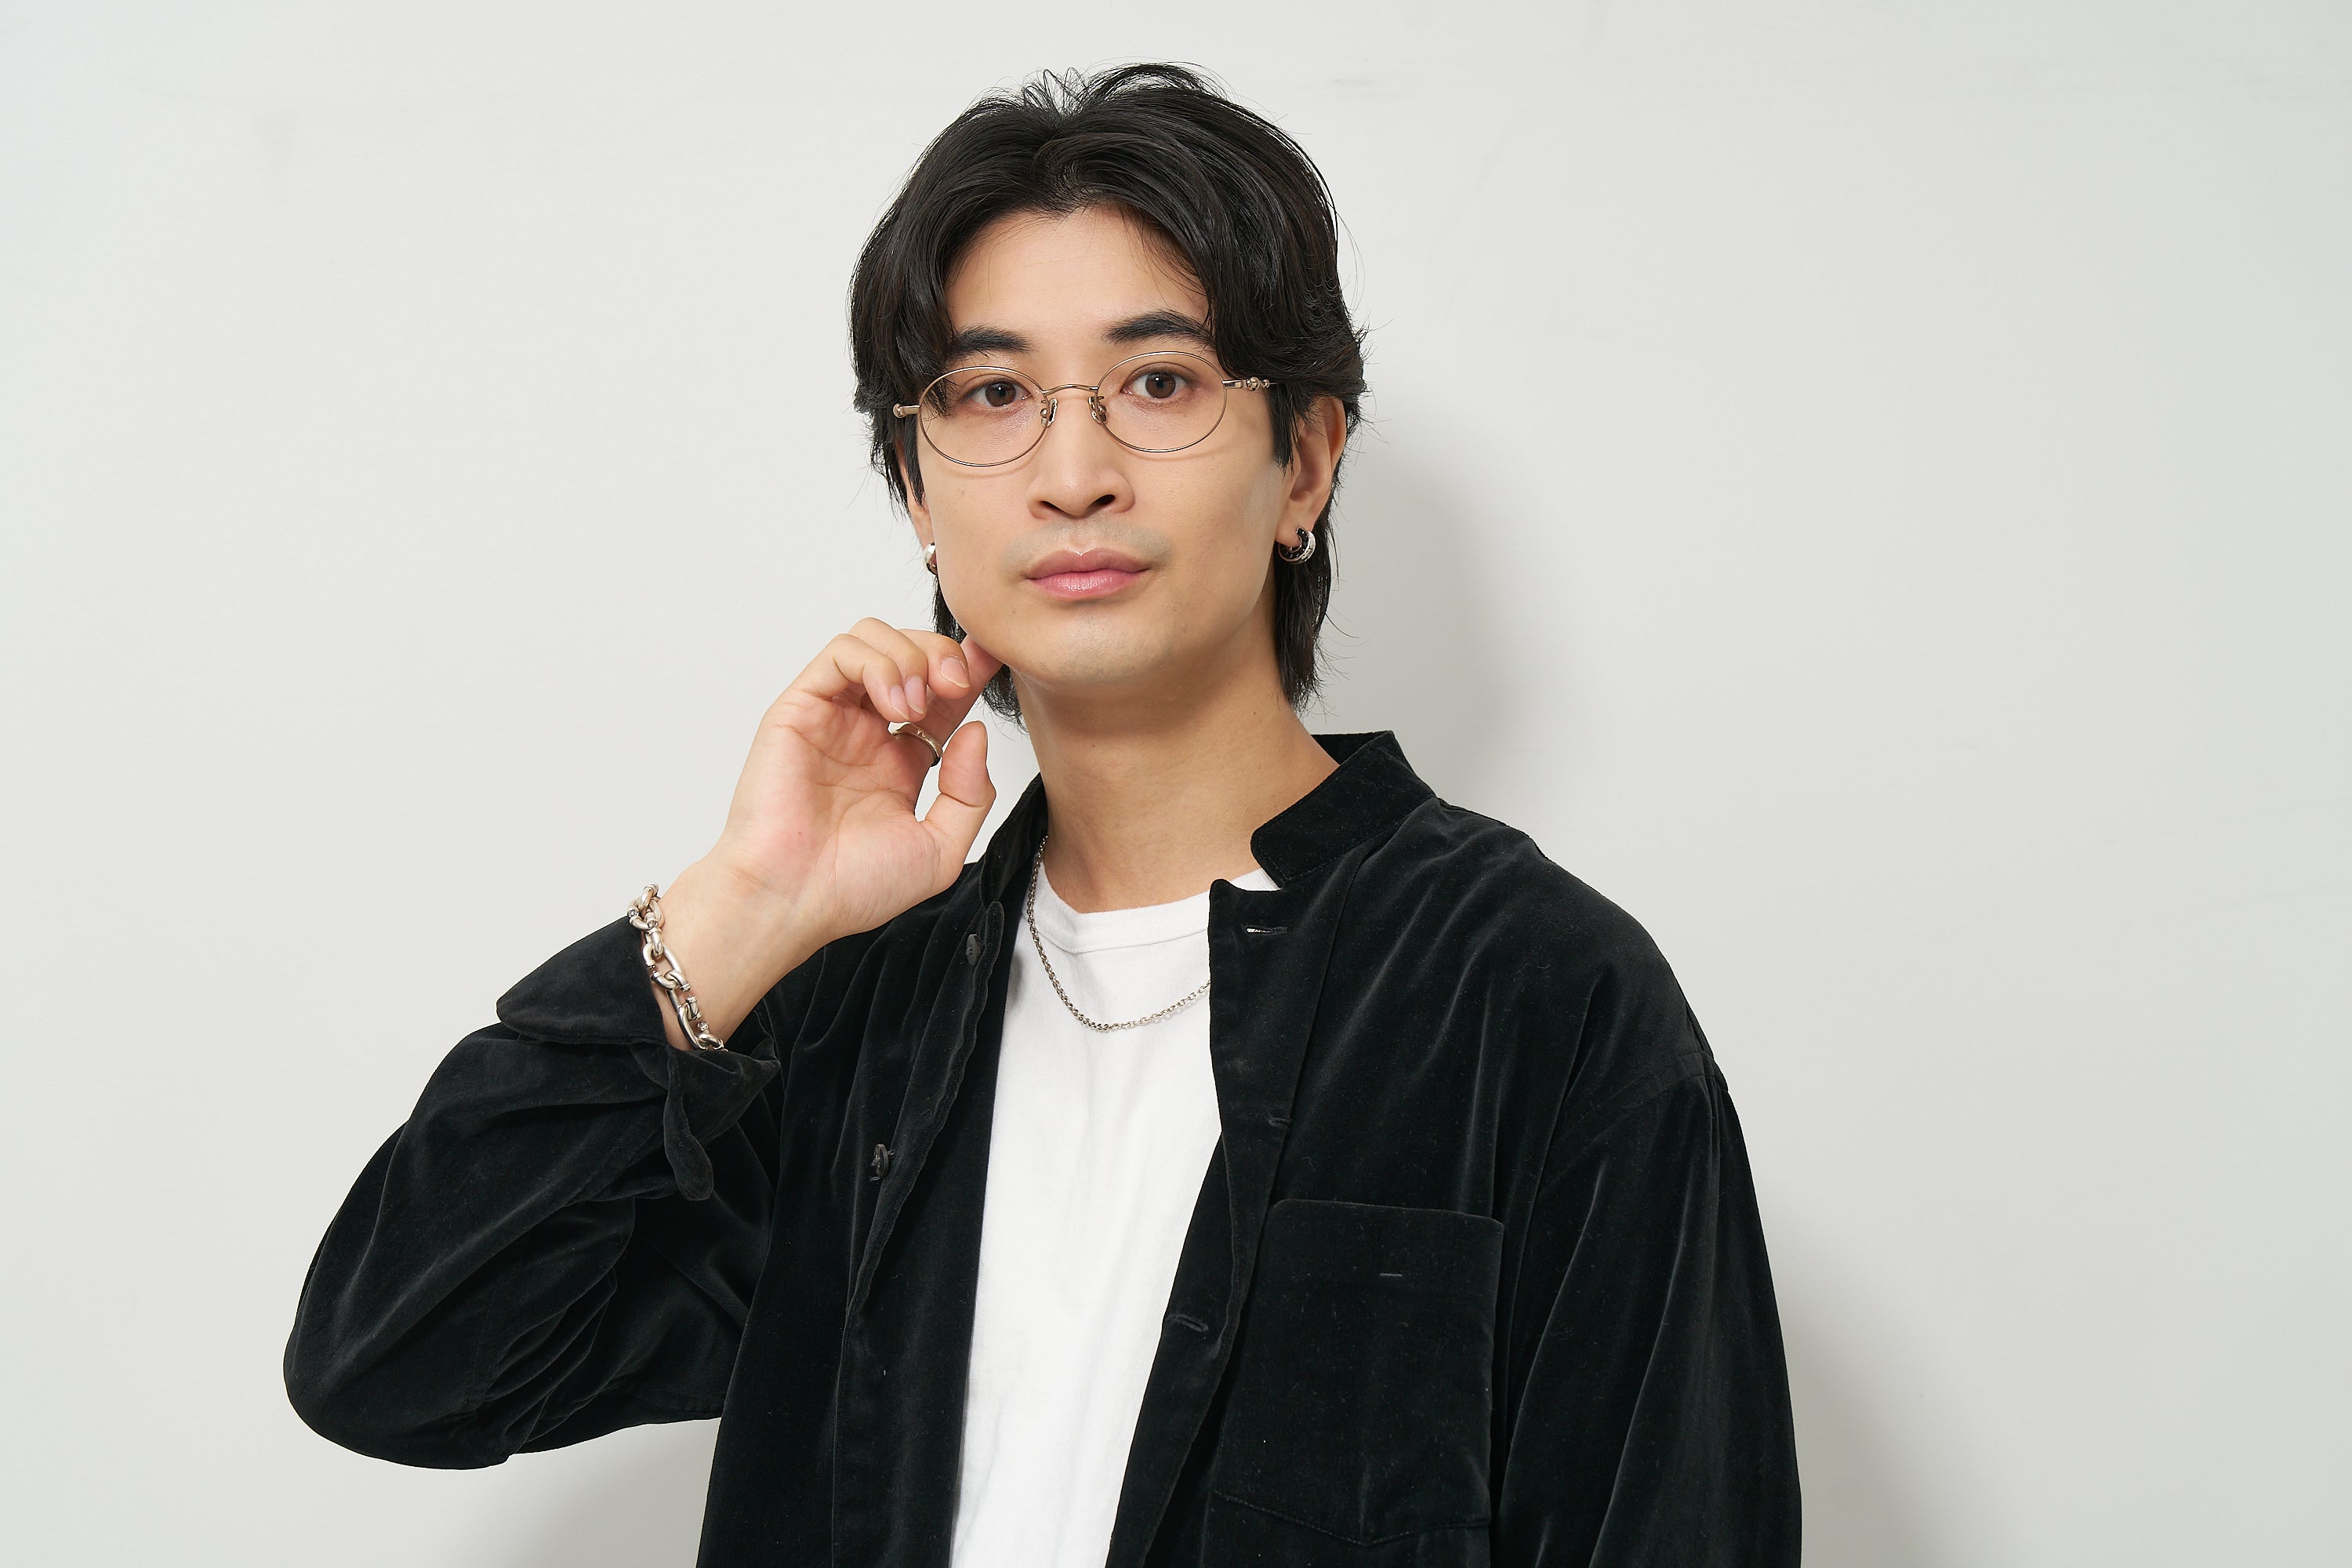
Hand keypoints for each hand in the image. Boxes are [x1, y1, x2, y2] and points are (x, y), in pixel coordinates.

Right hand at [649, 620, 1004, 1046]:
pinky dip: (876, 660)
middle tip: (959, 682)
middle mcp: (866, 733)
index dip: (969, 669)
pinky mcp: (799, 708)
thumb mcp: (940, 850)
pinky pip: (839, 653)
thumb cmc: (853, 887)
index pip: (941, 697)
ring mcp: (832, 717)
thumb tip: (976, 732)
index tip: (996, 659)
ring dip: (910, 656)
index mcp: (900, 762)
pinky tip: (894, 702)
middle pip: (911, 654)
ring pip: (873, 639)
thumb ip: (970, 793)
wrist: (792, 900)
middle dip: (944, 655)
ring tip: (917, 704)